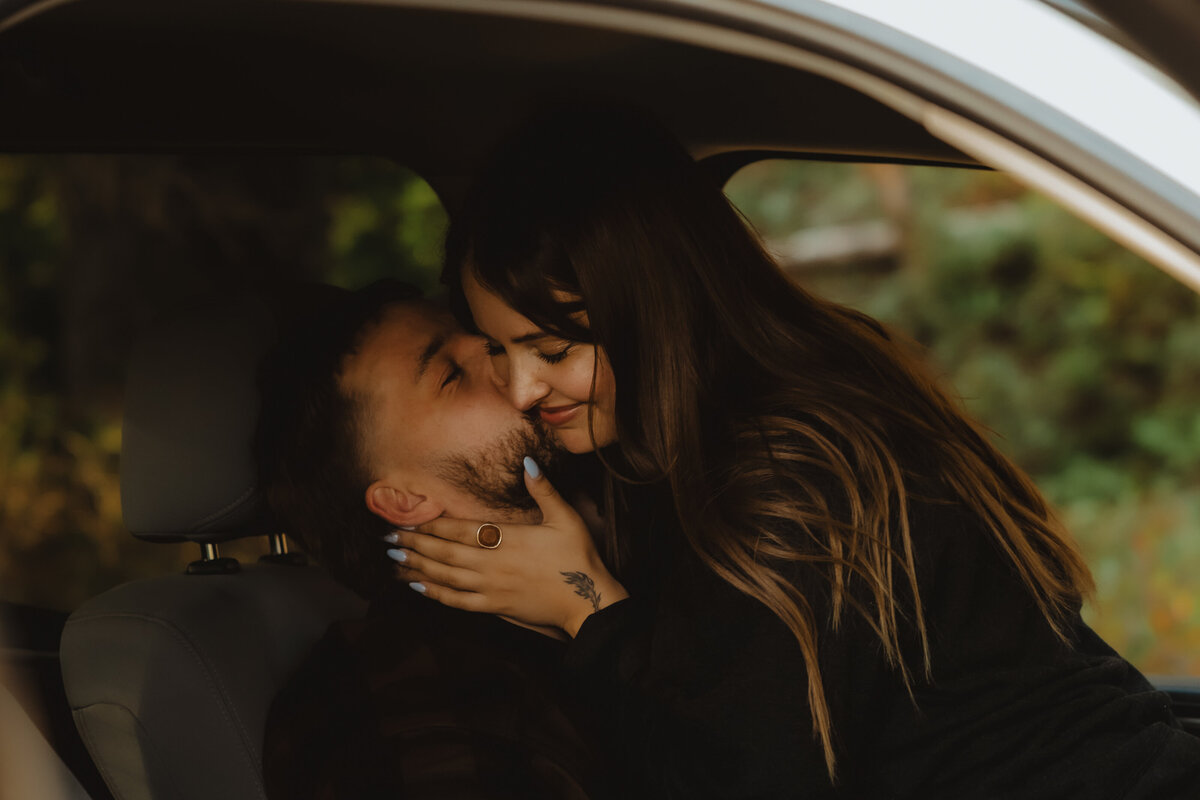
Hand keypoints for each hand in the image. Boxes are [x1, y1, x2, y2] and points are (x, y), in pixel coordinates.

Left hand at [388, 458, 627, 636]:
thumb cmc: (577, 557)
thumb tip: (527, 462)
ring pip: (446, 577)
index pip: (460, 530)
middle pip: (444, 553)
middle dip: (414, 545)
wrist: (586, 600)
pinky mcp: (495, 607)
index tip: (408, 520)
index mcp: (507, 539)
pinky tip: (419, 586)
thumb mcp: (566, 517)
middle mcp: (492, 564)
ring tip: (395, 559)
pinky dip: (436, 593)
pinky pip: (458, 602)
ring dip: (418, 567)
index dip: (431, 525)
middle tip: (389, 538)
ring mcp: (491, 588)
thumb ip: (544, 489)